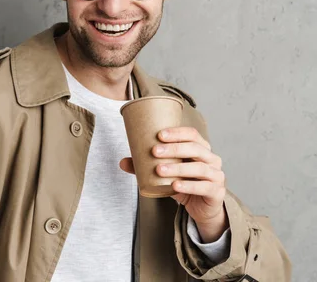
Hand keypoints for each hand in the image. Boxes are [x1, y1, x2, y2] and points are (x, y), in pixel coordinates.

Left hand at [119, 127, 228, 242]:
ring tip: (160, 170)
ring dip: (178, 168)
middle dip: (174, 148)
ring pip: (199, 168)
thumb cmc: (183, 183)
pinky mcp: (216, 192)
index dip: (177, 133)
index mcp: (200, 148)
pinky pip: (204, 187)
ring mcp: (216, 175)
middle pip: (195, 148)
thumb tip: (122, 162)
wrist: (201, 207)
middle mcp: (212, 159)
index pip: (192, 134)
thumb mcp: (165, 174)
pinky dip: (189, 186)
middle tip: (154, 151)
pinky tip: (175, 186)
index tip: (159, 135)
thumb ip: (145, 167)